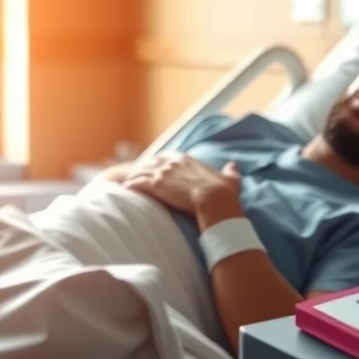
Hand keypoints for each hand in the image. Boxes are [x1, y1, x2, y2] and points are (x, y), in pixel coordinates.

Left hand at [122, 153, 240, 215]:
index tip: (156, 167)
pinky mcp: (156, 186)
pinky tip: (124, 189)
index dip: (160, 162)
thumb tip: (234, 164)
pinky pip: (137, 183)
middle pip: (151, 162)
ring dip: (133, 176)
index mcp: (187, 160)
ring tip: (127, 181)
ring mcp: (163, 174)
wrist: (215, 201)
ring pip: (141, 171)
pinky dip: (130, 185)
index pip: (168, 157)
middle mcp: (172, 164)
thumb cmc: (224, 193)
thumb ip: (230, 170)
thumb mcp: (231, 179)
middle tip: (136, 175)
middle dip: (143, 168)